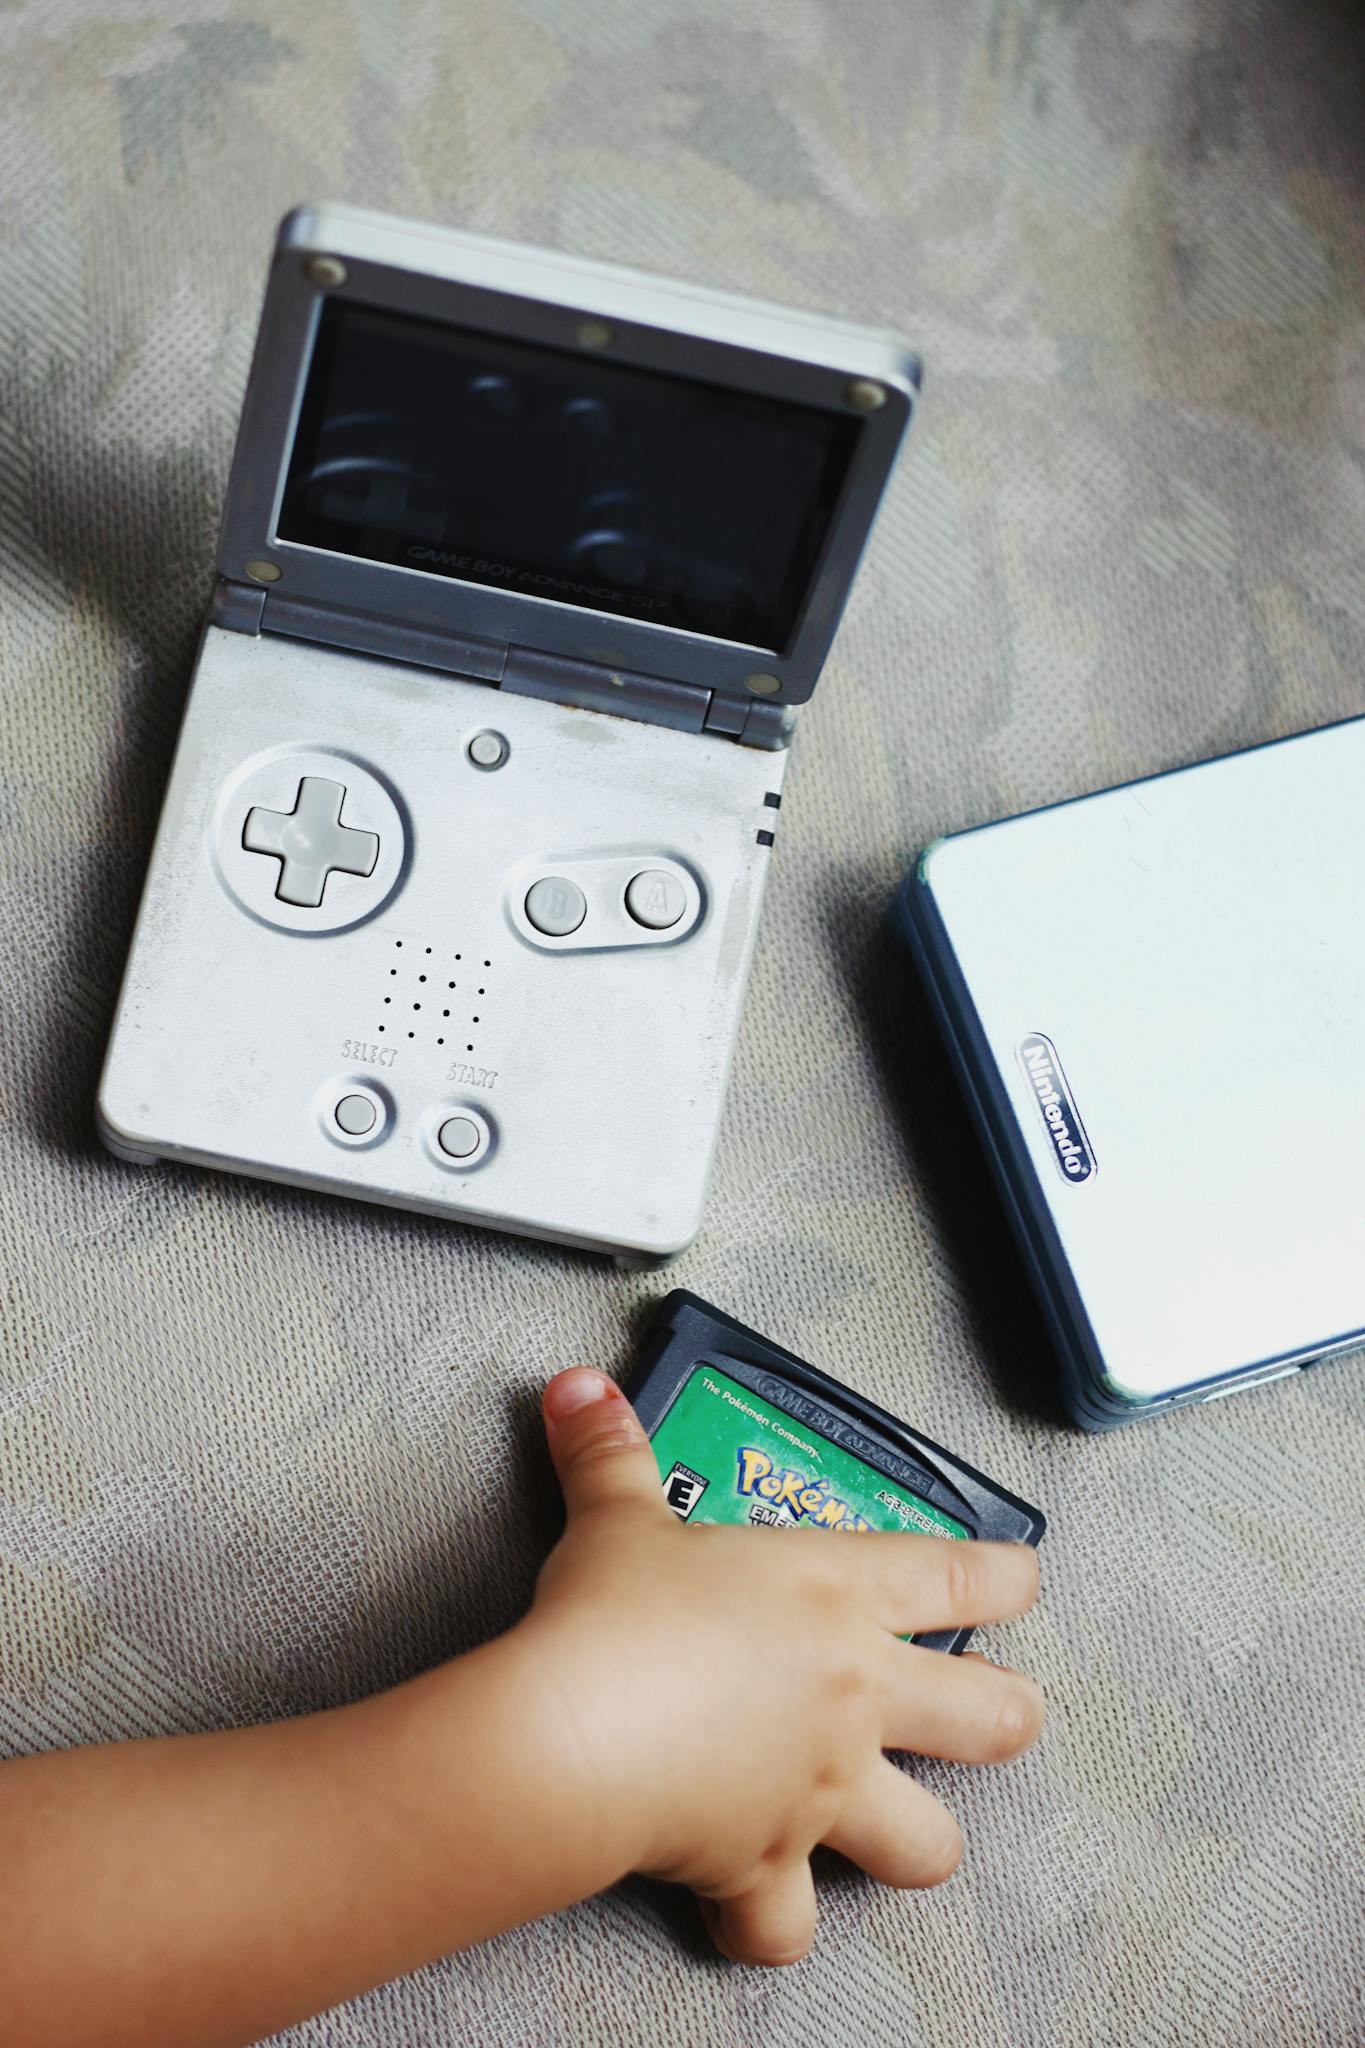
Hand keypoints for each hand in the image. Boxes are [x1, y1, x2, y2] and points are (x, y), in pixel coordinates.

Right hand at [526, 1367, 1043, 1967]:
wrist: (581, 1733)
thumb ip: (609, 1452)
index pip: (959, 1577)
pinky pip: (787, 1925)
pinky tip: (758, 1912)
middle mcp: (853, 1699)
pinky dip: (771, 1924)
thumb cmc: (617, 1619)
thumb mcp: (615, 1515)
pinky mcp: (767, 1865)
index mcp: (835, 1597)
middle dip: (1009, 1715)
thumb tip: (579, 1391)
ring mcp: (822, 1791)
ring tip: (905, 1830)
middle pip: (990, 1718)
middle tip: (1008, 1708)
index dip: (1008, 1576)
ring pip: (928, 1843)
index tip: (1027, 1577)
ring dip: (920, 1839)